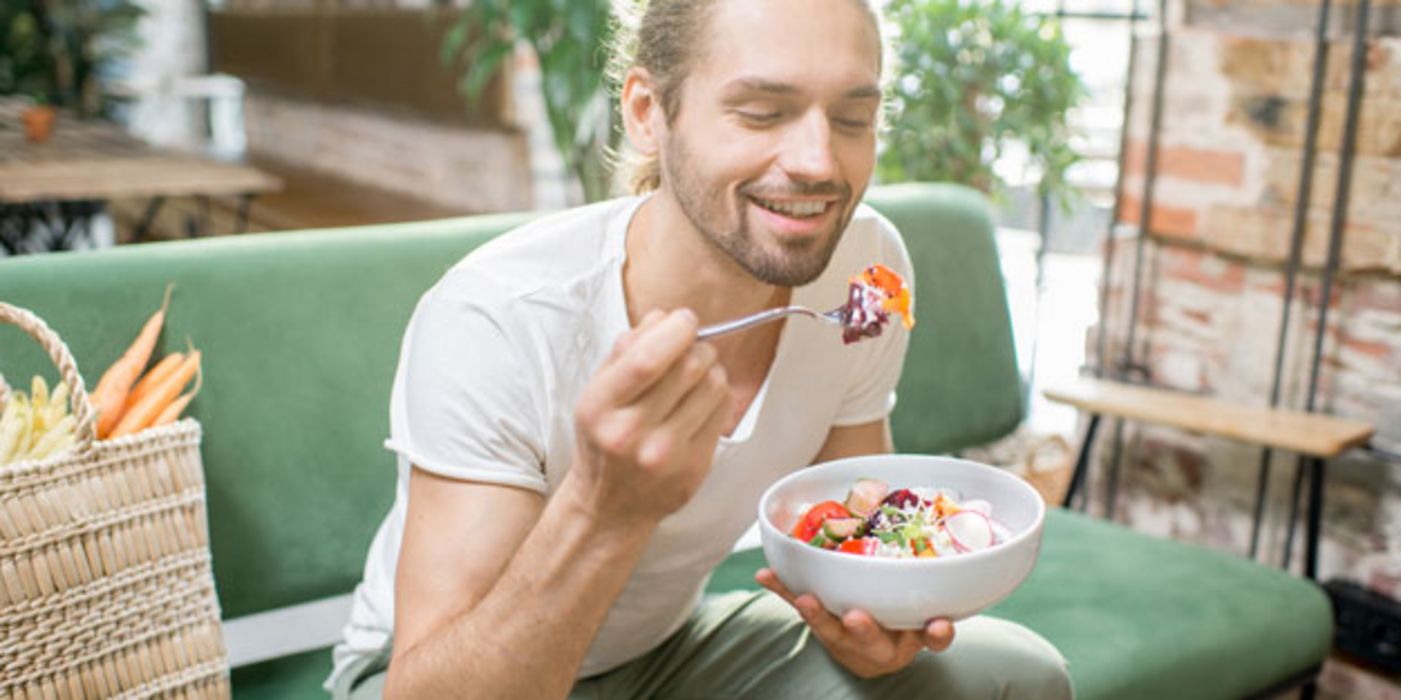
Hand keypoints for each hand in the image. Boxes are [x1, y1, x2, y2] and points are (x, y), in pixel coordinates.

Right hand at [569, 309, 734, 525]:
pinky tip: (700, 402)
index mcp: (600, 407)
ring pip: (713, 385)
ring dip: (711, 369)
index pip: (646, 359)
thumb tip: (664, 317)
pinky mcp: (694, 468)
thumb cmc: (603, 441)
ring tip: (695, 377)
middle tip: (692, 347)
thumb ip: (625, 351)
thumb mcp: (597, 392)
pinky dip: (718, 395)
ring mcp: (666, 454)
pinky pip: (723, 411)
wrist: (609, 506)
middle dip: (697, 346)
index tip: (684, 319)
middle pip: (688, 367)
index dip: (675, 330)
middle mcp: (631, 433)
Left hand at [756, 568, 954, 678]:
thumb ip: (936, 615)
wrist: (868, 654)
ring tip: (805, 600)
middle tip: (856, 617)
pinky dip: (782, 589)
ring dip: (817, 615)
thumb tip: (951, 589)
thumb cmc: (901, 627)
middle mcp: (878, 644)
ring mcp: (845, 637)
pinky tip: (765, 574)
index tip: (938, 624)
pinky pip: (799, 604)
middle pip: (872, 641)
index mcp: (911, 640)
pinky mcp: (821, 625)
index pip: (929, 639)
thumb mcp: (923, 623)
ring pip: (831, 630)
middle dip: (864, 630)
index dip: (935, 634)